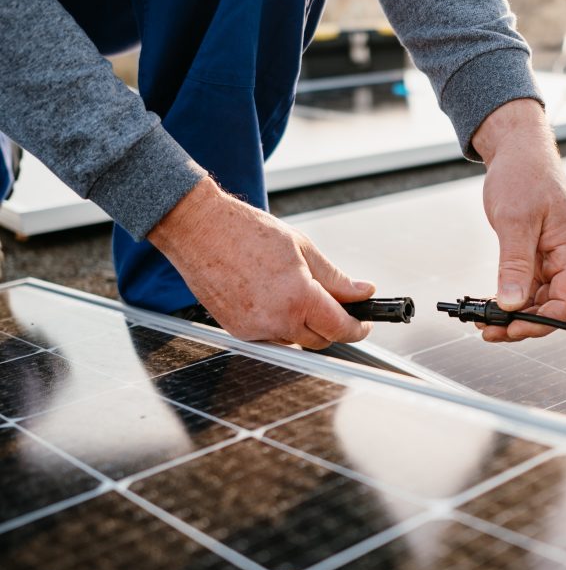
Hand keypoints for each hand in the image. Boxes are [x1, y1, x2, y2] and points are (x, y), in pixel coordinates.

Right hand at [148, 177, 374, 348]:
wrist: (198, 229)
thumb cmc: (246, 232)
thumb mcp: (302, 248)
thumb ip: (336, 278)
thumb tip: (362, 291)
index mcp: (298, 298)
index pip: (340, 328)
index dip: (357, 327)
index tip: (363, 322)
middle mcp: (276, 320)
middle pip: (320, 340)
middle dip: (333, 326)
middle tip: (337, 304)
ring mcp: (254, 329)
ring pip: (294, 339)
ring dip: (305, 324)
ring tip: (296, 291)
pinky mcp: (237, 330)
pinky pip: (270, 336)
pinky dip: (280, 323)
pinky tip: (273, 297)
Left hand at [475, 99, 565, 342]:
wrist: (518, 148)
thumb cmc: (523, 173)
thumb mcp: (515, 220)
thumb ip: (515, 264)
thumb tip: (513, 303)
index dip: (544, 322)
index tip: (514, 328)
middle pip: (554, 305)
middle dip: (524, 323)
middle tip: (490, 330)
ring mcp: (553, 256)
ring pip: (539, 299)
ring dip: (515, 314)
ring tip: (484, 322)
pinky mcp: (538, 254)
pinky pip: (528, 285)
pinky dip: (510, 298)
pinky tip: (489, 305)